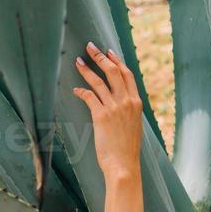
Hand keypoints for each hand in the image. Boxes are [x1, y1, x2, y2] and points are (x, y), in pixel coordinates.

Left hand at [74, 42, 142, 182]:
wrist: (124, 164)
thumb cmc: (127, 149)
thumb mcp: (134, 126)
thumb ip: (129, 111)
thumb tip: (121, 103)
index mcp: (136, 103)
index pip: (127, 74)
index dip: (117, 61)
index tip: (109, 51)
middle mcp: (127, 101)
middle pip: (113, 71)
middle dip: (101, 56)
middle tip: (90, 47)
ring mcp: (114, 108)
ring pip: (99, 80)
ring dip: (87, 69)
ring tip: (78, 61)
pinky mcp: (101, 116)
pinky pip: (89, 96)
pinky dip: (81, 90)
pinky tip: (75, 89)